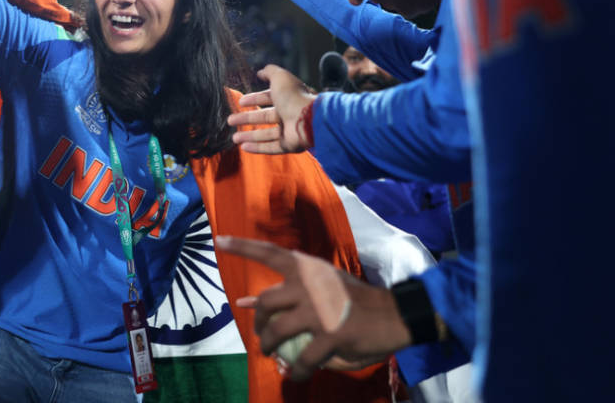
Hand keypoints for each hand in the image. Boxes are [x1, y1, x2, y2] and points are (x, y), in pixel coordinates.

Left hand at [215, 236, 410, 379]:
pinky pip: (304, 357)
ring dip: (268, 345)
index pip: (270, 253)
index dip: (243, 246)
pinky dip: (297, 369)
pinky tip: (296, 374)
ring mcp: (319, 309)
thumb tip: (245, 301)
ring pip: (278, 330)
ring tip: (270, 354)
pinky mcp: (331, 334)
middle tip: (261, 334)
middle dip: (259, 322)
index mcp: (307, 269)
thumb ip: (285, 293)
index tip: (219, 240)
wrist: (395, 315)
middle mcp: (309, 284)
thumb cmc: (356, 300)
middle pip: (267, 302)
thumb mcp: (321, 288)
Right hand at [228, 64, 316, 153]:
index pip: (268, 98)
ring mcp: (289, 130)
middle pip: (264, 116)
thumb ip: (270, 72)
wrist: (309, 119)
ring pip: (265, 133)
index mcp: (288, 97)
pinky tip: (244, 147)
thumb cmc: (294, 96)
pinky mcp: (289, 145)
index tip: (240, 102)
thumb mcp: (280, 77)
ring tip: (234, 138)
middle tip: (230, 120)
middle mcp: (289, 113)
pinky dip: (257, 147)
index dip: (254, 99)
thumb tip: (260, 71)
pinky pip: (271, 147)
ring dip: (249, 135)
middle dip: (246, 118)